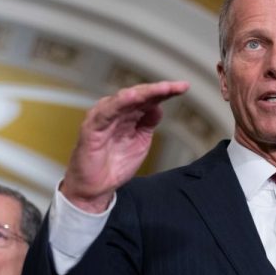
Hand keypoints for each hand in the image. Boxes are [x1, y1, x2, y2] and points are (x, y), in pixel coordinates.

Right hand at [61, 81, 189, 211]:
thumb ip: (148, 122)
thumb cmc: (115, 163)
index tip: (184, 87)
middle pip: (139, 94)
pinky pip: (106, 112)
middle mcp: (115, 111)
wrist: (96, 187)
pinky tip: (133, 97)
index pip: (148, 98)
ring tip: (162, 89)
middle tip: (176, 87)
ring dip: (144, 93)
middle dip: (158, 90)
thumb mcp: (140, 141)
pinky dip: (120, 103)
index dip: (165, 92)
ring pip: (125, 99)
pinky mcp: (92, 128)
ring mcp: (103, 117)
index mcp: (128, 114)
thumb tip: (159, 106)